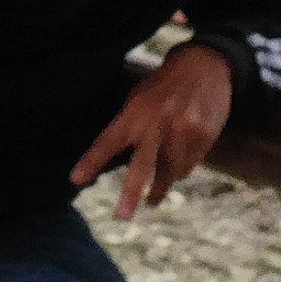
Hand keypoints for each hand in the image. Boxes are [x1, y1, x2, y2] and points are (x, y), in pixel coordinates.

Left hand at [73, 45, 234, 220]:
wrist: (204, 65)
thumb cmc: (164, 87)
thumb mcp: (139, 99)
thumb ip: (129, 128)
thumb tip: (113, 163)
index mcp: (135, 111)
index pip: (109, 139)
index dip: (92, 160)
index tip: (76, 178)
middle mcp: (158, 121)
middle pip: (142, 163)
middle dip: (131, 191)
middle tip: (122, 216)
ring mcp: (183, 129)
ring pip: (171, 172)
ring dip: (163, 183)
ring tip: (157, 191)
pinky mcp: (204, 135)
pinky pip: (189, 166)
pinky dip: (183, 168)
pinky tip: (184, 153)